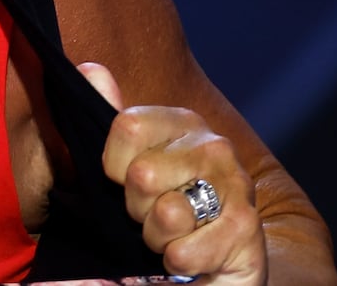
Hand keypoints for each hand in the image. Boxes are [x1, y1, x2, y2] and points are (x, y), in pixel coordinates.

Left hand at [79, 62, 266, 284]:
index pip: (127, 125)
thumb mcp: (121, 166)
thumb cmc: (158, 214)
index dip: (113, 166)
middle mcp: (213, 146)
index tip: (122, 182)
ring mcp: (236, 186)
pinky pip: (185, 251)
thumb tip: (90, 70)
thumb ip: (106, 116)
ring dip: (157, 237)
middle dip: (136, 208)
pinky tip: (190, 259)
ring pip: (167, 212)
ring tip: (172, 235)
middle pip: (142, 173)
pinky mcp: (246, 231)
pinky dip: (178, 263)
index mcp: (180, 123)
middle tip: (151, 215)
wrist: (209, 270)